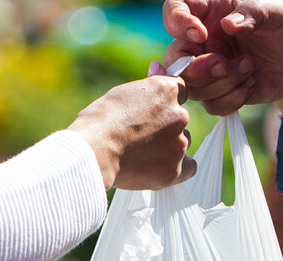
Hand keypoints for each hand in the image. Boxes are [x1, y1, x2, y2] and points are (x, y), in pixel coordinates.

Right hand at [69, 76, 195, 189]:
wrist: (94, 153)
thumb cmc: (99, 122)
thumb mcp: (121, 94)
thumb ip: (146, 86)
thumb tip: (159, 68)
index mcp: (166, 90)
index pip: (179, 91)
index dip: (163, 103)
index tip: (151, 112)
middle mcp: (179, 115)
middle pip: (180, 120)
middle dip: (165, 126)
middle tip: (139, 136)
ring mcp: (180, 143)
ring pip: (182, 143)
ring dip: (169, 147)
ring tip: (141, 154)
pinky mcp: (176, 169)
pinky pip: (188, 168)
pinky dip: (177, 168)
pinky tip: (158, 167)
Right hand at [164, 0, 282, 112]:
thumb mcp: (280, 10)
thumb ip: (254, 12)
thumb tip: (229, 23)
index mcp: (211, 11)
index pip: (175, 9)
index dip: (177, 22)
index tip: (199, 32)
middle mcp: (204, 41)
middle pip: (175, 59)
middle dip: (196, 68)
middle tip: (224, 64)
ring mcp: (211, 69)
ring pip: (194, 88)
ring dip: (222, 83)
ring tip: (250, 67)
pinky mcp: (223, 92)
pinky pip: (213, 106)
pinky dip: (233, 99)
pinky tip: (252, 83)